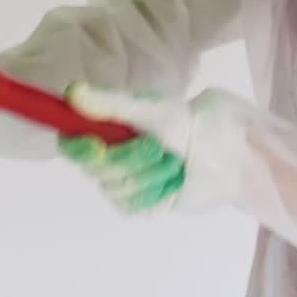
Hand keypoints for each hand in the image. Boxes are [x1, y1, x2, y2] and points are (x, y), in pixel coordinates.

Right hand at [59, 83, 247, 213]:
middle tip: (159, 147)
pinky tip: (173, 182)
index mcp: (107, 129)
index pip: (72, 142)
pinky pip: (132, 204)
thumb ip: (110, 104)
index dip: (78, 148)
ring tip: (174, 163)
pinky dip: (156, 191)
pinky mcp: (139, 204)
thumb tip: (73, 92)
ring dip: (150, 174)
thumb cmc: (188, 124)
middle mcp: (109, 156)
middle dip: (131, 158)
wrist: (224, 156)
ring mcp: (123, 182)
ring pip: (117, 187)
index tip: (96, 147)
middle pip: (96, 168)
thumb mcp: (150, 110)